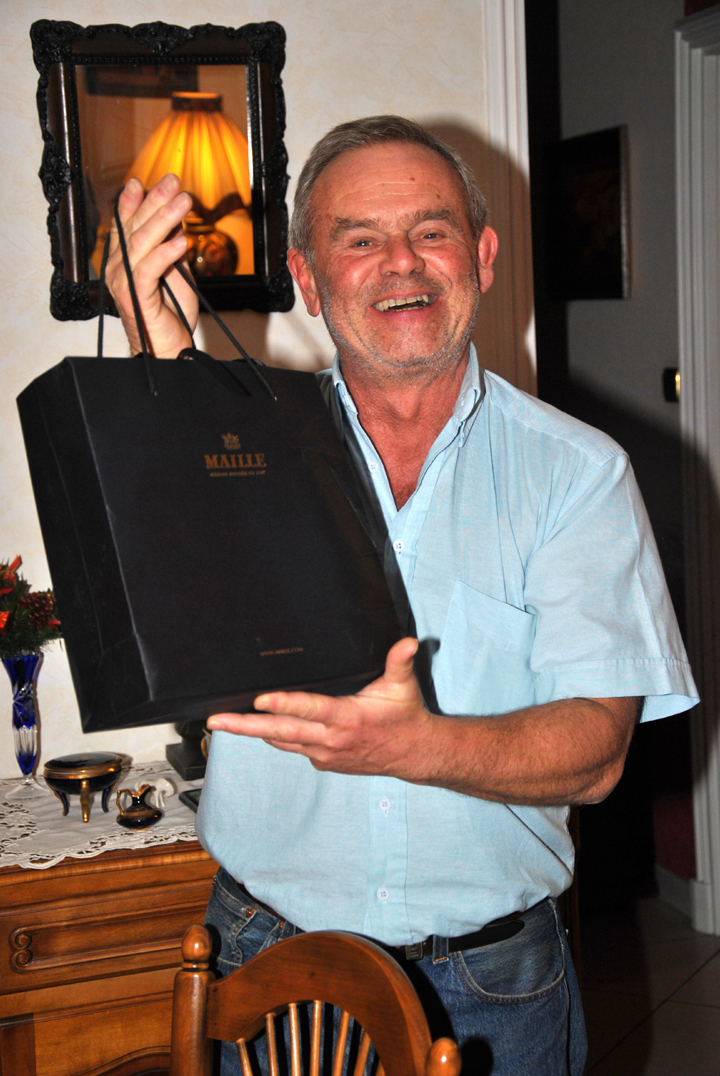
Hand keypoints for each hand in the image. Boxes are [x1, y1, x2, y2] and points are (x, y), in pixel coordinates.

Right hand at [105, 174, 198, 357]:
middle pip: (135, 226)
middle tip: (174, 182)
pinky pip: (149, 269)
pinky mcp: (137, 297)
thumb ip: (171, 247)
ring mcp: (125, 282)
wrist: (167, 348)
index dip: (132, 201)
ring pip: (142, 242)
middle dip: (155, 200)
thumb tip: (176, 221)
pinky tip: (181, 242)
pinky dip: (166, 253)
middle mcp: (119, 268)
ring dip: (164, 219)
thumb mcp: (174, 272)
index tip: (144, 181)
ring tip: (183, 203)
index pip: (125, 223)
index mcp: (125, 260)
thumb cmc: (169, 314)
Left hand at [207, 638, 436, 778]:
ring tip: (223, 723)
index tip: (259, 700)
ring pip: (281, 741)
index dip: (284, 704)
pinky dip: (275, 736)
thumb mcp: (403, 686)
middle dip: (245, 726)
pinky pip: (292, 747)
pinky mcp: (323, 761)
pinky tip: (258, 727)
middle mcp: (331, 739)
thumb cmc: (405, 717)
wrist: (413, 755)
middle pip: (280, 732)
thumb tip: (407, 642)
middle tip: (217, 721)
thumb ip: (399, 661)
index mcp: (347, 718)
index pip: (310, 709)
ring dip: (252, 732)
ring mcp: (324, 754)